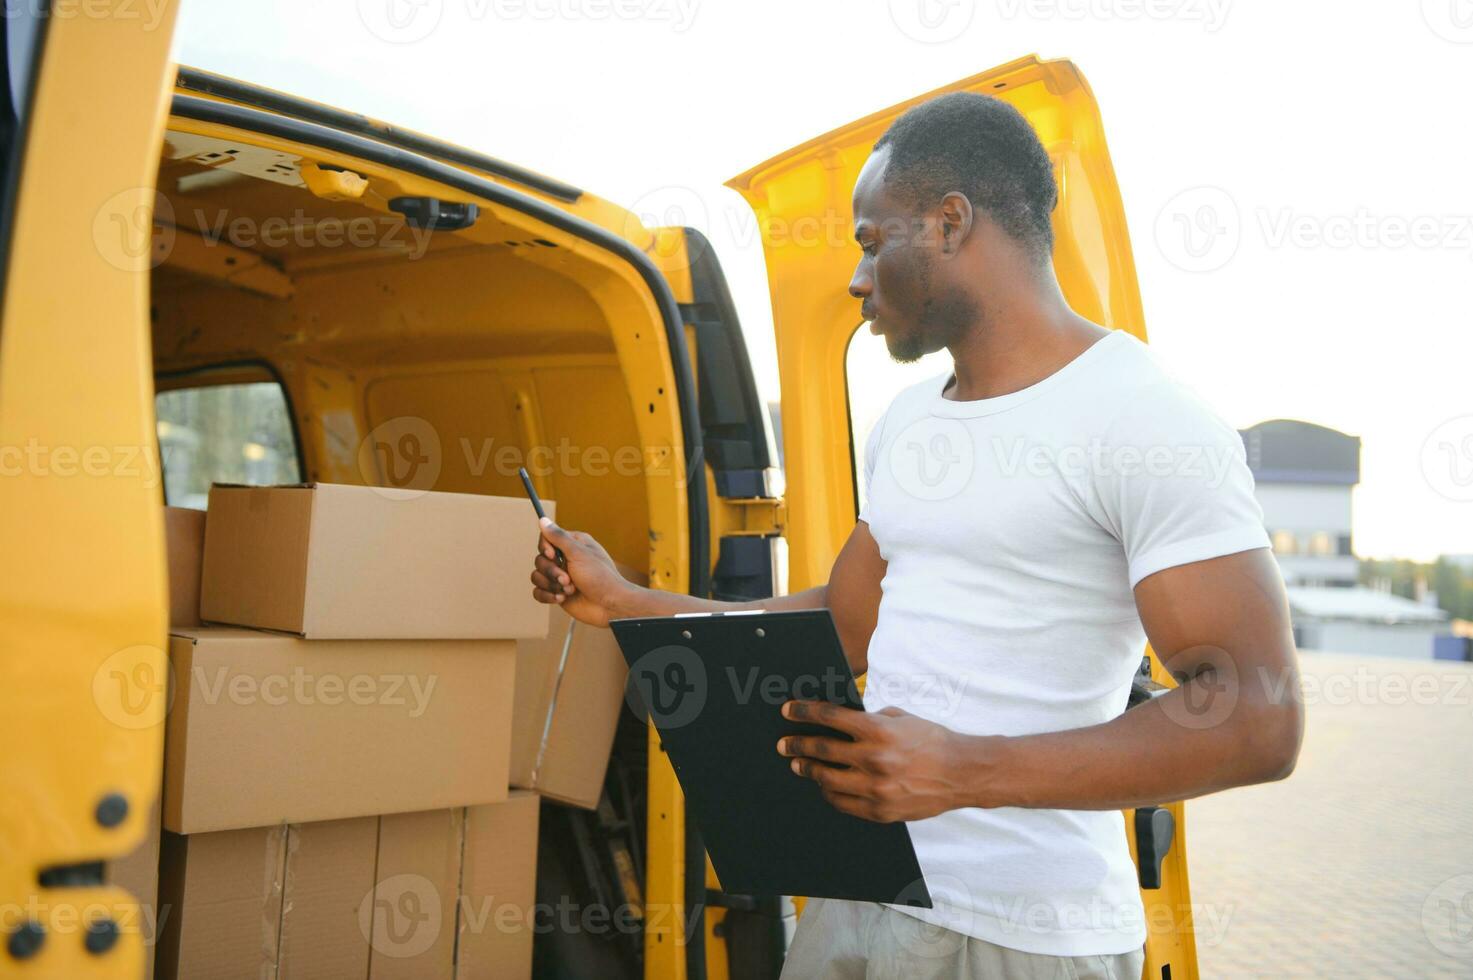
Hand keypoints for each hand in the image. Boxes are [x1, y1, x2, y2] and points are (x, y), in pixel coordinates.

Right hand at [530, 518, 635, 627]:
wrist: (609, 605)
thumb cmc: (599, 576)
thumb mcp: (578, 553)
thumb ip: (558, 537)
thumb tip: (543, 520)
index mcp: (573, 545)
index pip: (546, 539)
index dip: (545, 548)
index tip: (552, 555)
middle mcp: (565, 559)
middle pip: (540, 559)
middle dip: (552, 572)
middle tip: (568, 579)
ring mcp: (561, 577)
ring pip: (537, 576)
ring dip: (551, 585)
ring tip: (569, 590)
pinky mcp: (557, 593)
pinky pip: (538, 592)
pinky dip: (547, 596)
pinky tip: (562, 598)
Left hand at [777, 701, 993, 821]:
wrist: (960, 773)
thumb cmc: (932, 740)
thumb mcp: (901, 718)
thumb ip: (872, 719)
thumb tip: (844, 722)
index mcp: (878, 730)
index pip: (830, 718)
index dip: (804, 713)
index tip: (788, 711)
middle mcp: (873, 759)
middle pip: (822, 750)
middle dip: (798, 745)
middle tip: (784, 745)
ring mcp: (875, 788)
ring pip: (827, 780)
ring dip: (809, 771)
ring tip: (800, 765)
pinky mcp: (880, 810)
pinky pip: (843, 803)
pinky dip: (830, 793)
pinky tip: (824, 786)